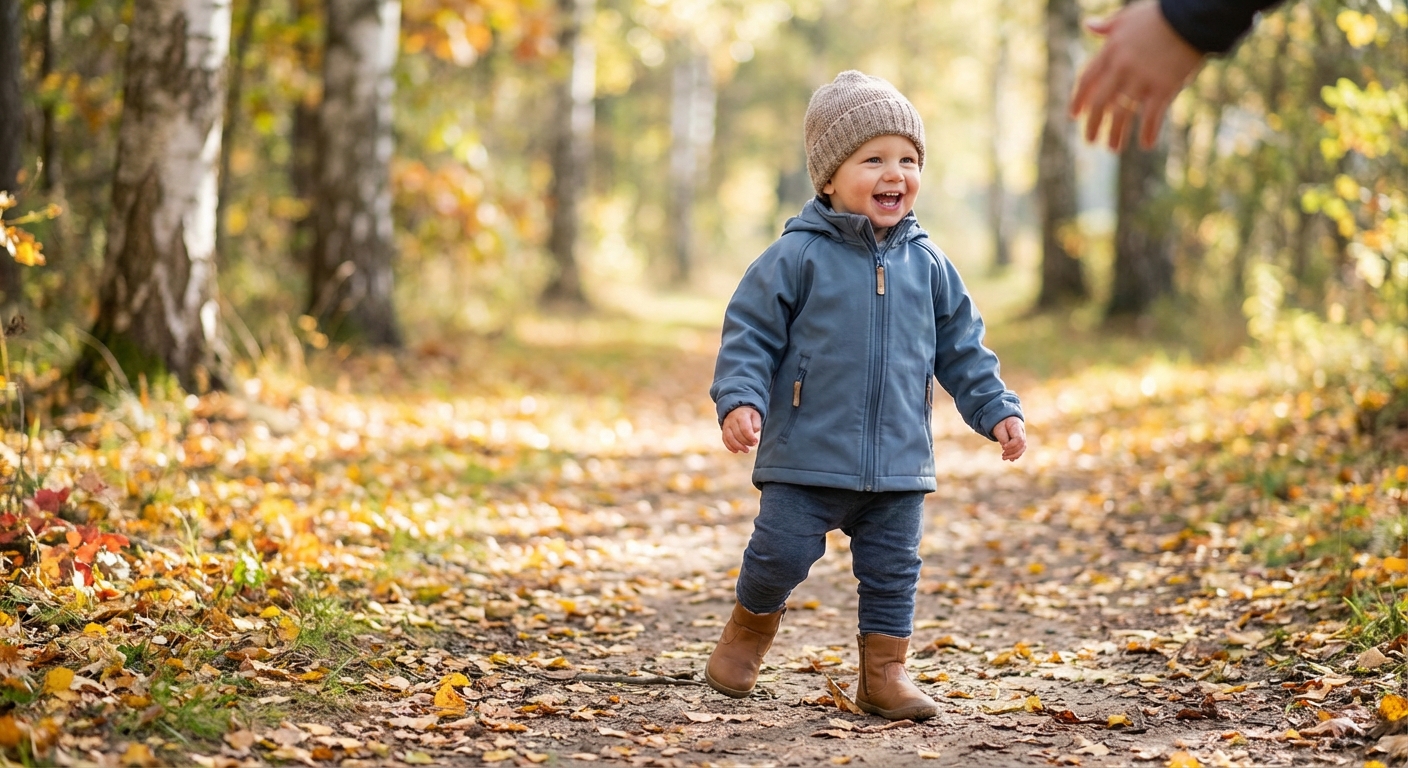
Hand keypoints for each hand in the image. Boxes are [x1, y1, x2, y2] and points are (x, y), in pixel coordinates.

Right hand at [722, 406, 761, 453]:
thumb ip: (756, 424)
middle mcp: (732, 420)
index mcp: (741, 415)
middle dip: (746, 442)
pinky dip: (730, 447)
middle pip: (737, 434)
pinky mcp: (723, 431)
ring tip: (746, 450)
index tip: (755, 441)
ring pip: (730, 438)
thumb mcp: (755, 415)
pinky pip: (725, 440)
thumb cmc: (748, 414)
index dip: (750, 437)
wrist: (736, 409)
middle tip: (752, 444)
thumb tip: (754, 431)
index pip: (745, 428)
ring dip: (738, 446)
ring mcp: (726, 426)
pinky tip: (736, 451)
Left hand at [993, 416, 1025, 461]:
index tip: (1003, 447)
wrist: (1004, 419)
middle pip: (1022, 445)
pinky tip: (1011, 459)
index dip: (1011, 445)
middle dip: (1012, 452)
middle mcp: (1022, 432)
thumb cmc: (1001, 423)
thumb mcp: (999, 428)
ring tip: (1004, 458)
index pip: (1018, 438)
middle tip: (1003, 455)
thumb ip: (1003, 438)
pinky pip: (1021, 450)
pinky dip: (1016, 455)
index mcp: (1017, 426)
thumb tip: (1005, 448)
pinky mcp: (1020, 442)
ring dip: (1014, 455)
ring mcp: (1022, 437)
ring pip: (1022, 449)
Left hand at [1069, 0, 1204, 150]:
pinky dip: (1150, 132)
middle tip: (1089, 140)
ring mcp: (1142, 79)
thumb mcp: (1128, 16)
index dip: (1079, 99)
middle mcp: (1122, 68)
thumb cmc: (1161, 14)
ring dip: (1116, 134)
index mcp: (1111, 51)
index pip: (1087, 80)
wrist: (1192, 16)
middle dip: (1093, 124)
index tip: (1074, 115)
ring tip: (1112, 148)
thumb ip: (1108, 26)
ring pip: (1122, 113)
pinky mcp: (1164, 87)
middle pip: (1100, 102)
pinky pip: (1153, 115)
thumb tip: (1089, 25)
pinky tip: (1147, 145)